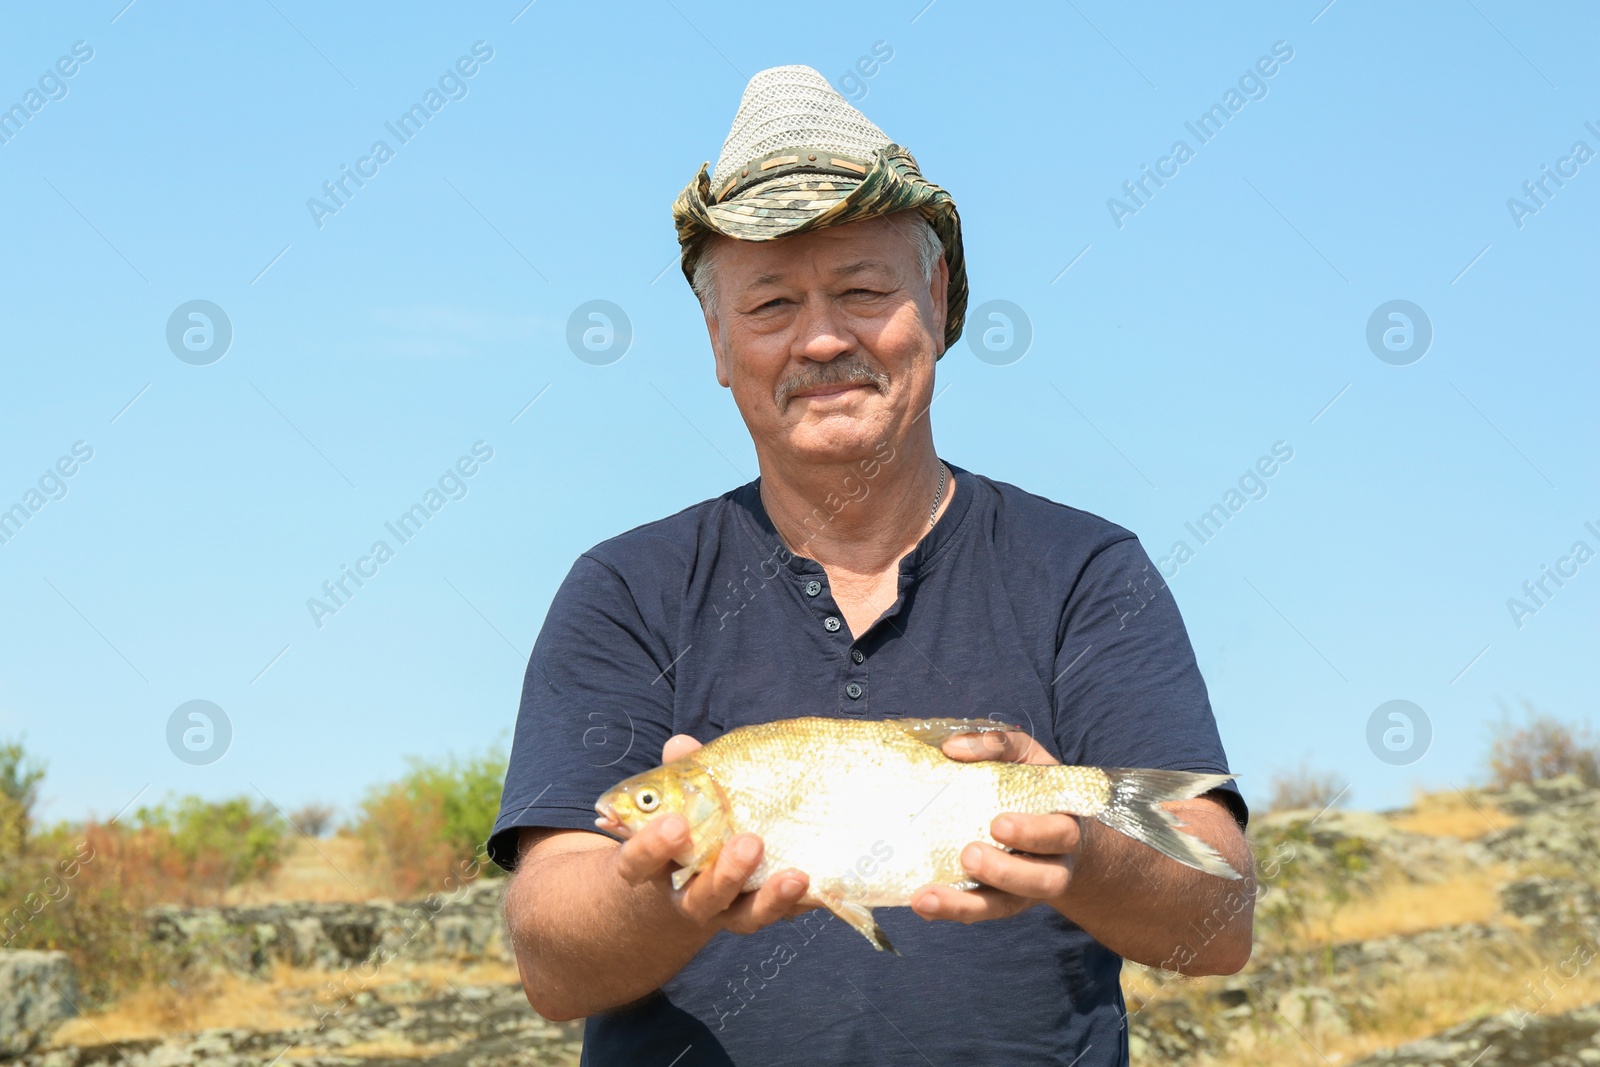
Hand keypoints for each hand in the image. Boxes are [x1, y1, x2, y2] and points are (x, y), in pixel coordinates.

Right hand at [608, 734, 812, 935]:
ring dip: (769, 898)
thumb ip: (681, 774)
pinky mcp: (758, 914)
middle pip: (700, 899)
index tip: (676, 823)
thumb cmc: (686, 825)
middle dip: (725, 875)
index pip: (638, 863)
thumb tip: (681, 744)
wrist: (690, 879)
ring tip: (795, 875)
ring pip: (743, 917)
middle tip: (750, 843)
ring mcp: (725, 912)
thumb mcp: (678, 800)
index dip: (651, 847)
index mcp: (655, 867)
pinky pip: (778, 915)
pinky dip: (796, 904)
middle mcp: (688, 897)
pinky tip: (815, 883)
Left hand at [911, 729, 1084, 923]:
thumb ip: (997, 745)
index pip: (1059, 834)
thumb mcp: (1025, 757)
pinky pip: (978, 913)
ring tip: (928, 897)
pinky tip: (921, 904)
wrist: (1050, 829)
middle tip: (968, 854)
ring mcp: (1026, 890)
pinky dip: (949, 910)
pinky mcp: (999, 902)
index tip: (998, 824)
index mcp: (1063, 826)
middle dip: (1005, 872)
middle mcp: (1052, 864)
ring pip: (1006, 907)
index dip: (1032, 833)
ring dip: (966, 905)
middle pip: (1043, 881)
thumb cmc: (1033, 786)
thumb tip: (952, 748)